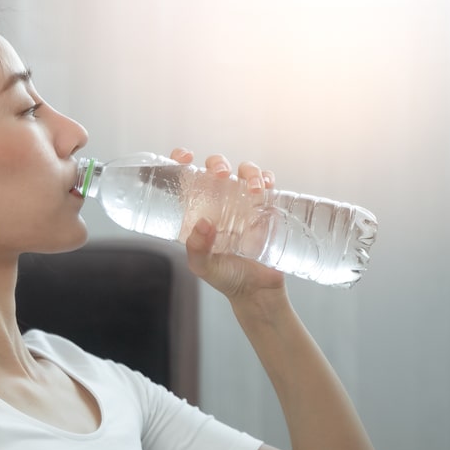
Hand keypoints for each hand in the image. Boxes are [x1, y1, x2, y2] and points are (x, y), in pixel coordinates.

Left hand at [169, 148, 285, 301]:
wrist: (257, 291)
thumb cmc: (226, 278)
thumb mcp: (204, 267)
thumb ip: (197, 249)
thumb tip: (202, 223)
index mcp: (198, 210)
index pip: (186, 177)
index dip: (181, 160)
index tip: (184, 157)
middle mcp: (219, 201)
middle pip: (216, 167)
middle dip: (218, 163)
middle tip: (221, 174)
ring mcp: (243, 202)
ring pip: (244, 171)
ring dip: (249, 171)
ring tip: (254, 189)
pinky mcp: (266, 207)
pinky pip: (267, 183)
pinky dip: (267, 179)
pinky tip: (266, 187)